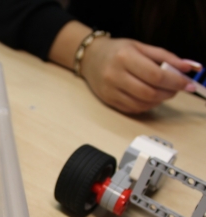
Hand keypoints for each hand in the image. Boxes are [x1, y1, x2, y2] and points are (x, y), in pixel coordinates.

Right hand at [81, 38, 199, 113]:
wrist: (90, 58)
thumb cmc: (117, 51)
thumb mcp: (141, 46)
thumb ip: (165, 57)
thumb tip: (187, 68)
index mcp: (124, 57)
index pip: (155, 75)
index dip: (174, 81)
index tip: (187, 84)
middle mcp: (115, 75)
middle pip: (149, 92)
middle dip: (168, 93)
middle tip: (176, 89)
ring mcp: (110, 90)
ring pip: (141, 103)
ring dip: (158, 101)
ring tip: (164, 93)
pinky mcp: (108, 101)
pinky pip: (132, 109)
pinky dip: (146, 106)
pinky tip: (150, 98)